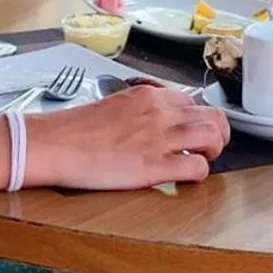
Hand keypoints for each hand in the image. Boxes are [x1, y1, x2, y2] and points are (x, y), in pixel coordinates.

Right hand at [27, 82, 230, 189]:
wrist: (53, 144)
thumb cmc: (76, 129)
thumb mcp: (115, 105)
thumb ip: (140, 110)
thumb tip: (154, 122)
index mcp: (150, 96)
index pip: (193, 101)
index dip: (198, 118)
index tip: (193, 131)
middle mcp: (160, 112)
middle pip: (213, 116)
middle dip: (219, 133)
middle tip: (211, 147)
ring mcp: (159, 138)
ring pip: (213, 137)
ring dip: (215, 151)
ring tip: (203, 159)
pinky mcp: (153, 166)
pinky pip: (196, 168)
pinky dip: (199, 173)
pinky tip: (187, 176)